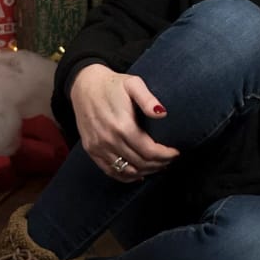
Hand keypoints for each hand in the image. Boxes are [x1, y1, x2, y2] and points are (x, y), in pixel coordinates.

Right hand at [69, 63, 179, 180]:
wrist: (84, 85)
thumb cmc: (112, 84)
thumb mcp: (133, 83)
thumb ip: (148, 99)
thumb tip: (162, 113)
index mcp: (122, 126)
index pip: (149, 151)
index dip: (165, 155)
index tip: (175, 152)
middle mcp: (109, 140)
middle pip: (140, 163)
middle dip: (159, 164)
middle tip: (170, 160)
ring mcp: (98, 147)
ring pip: (126, 171)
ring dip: (145, 172)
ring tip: (158, 166)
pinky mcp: (91, 150)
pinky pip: (110, 171)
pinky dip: (126, 176)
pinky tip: (139, 174)